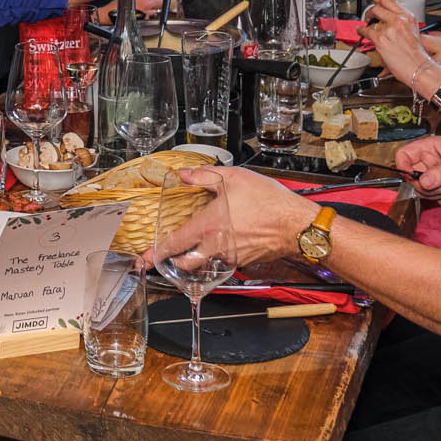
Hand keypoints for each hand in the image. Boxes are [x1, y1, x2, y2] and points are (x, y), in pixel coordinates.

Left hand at [144, 166, 313, 269]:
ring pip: (204, 266)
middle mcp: (215, 245)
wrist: (297, 225)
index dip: (156, 252)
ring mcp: (230, 257)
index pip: (174, 243)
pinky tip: (218, 246)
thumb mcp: (232, 178)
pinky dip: (215, 259)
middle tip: (165, 259)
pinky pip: (222, 264)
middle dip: (172, 263)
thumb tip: (183, 174)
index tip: (144, 258)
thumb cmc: (268, 201)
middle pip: (185, 264)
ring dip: (193, 263)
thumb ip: (203, 176)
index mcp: (208, 225)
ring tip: (189, 254)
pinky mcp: (243, 261)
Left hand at [363, 0, 435, 88]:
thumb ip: (401, 23)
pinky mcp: (381, 38)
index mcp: (408, 16)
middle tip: (369, 15)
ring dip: (368, 24)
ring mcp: (389, 28)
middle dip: (371, 10)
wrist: (418, 67)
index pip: (389, 0)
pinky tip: (361, 32)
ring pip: (372, 19)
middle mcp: (399, 20)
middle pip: (378, 6)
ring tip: (367, 27)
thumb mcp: (413, 31)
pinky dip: (361, 31)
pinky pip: (366, 30)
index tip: (376, 2)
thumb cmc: (417, 55)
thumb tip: (389, 19)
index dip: (379, 0)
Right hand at [395, 135, 440, 204]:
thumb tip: (424, 182)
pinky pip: (438, 200)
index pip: (404, 156)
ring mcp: (437, 178)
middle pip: (413, 180)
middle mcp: (430, 163)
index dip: (404, 167)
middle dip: (429, 186)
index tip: (414, 177)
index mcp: (429, 148)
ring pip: (425, 193)